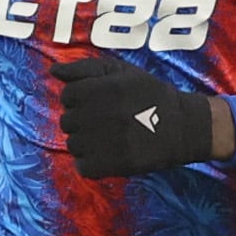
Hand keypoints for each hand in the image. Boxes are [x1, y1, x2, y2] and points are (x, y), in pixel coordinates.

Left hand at [50, 54, 231, 178]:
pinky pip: (83, 166)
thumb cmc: (149, 94)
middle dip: (82, 120)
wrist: (182, 126)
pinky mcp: (111, 165)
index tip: (98, 102)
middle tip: (106, 120)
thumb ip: (83, 68)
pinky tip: (108, 154)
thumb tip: (53, 70)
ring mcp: (103, 142)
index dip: (80, 99)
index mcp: (100, 89)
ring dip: (86, 142)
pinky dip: (91, 163)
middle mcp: (99, 115)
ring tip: (109, 137)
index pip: (67, 96)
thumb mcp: (120, 71)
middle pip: (67, 121)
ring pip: (73, 144)